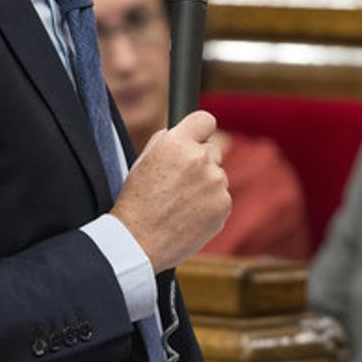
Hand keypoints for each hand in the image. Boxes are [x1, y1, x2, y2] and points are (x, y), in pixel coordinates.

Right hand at [111, 111, 230, 271]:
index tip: (199, 138)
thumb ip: (168, 141)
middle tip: (180, 182)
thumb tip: (185, 132)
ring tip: (180, 203)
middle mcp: (199, 158)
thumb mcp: (143, 160)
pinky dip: (210, 205)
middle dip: (200, 162)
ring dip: (205, 185)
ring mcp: (215, 182)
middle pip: (212, 150)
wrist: (138, 241)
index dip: (200, 130)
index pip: (205, 120)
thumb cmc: (137, 202)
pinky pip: (221, 198)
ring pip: (217, 176)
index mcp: (176, 143)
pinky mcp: (224, 204)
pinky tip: (190, 215)